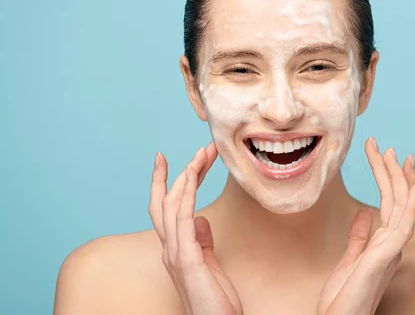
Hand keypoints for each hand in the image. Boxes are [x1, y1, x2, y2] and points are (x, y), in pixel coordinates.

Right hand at [148, 143, 242, 314]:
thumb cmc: (214, 300)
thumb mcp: (209, 264)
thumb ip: (202, 241)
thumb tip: (201, 219)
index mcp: (175, 248)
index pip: (166, 209)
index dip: (168, 183)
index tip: (174, 159)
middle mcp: (169, 247)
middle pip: (165, 201)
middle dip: (179, 171)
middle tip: (200, 149)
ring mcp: (174, 253)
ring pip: (171, 205)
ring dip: (187, 175)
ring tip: (202, 154)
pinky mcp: (186, 259)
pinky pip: (182, 219)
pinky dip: (185, 195)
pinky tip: (193, 177)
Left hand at [317, 137, 414, 314]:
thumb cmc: (344, 297)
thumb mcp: (350, 260)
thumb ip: (359, 236)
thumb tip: (364, 213)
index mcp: (383, 243)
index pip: (389, 204)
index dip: (389, 179)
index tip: (385, 157)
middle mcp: (391, 244)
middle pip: (396, 200)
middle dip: (392, 171)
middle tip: (387, 146)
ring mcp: (391, 249)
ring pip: (401, 206)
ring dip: (399, 179)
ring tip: (394, 154)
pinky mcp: (386, 256)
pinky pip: (403, 225)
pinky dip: (411, 205)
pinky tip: (414, 186)